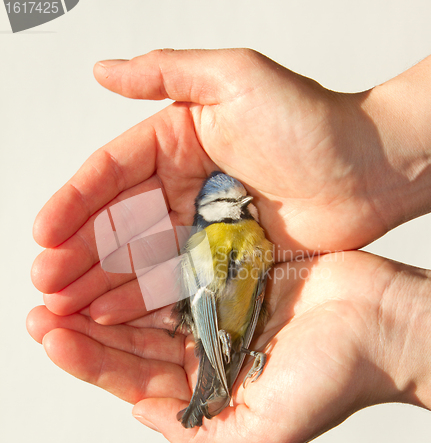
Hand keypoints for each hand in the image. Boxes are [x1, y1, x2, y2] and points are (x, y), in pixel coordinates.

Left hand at [27, 251, 430, 442]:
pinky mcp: (233, 273)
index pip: (135, 379)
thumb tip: (143, 416)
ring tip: (65, 281)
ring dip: (109, 294)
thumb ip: (201, 431)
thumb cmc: (337, 377)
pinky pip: (181, 268)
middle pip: (133, 340)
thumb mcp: (266, 428)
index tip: (52, 337)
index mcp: (211, 388)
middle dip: (85, 328)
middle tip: (42, 308)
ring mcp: (219, 307)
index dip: (91, 361)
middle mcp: (208, 348)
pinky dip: (150, 265)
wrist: (384, 323)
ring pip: (150, 302)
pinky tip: (120, 254)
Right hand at [31, 48, 430, 323]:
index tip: (44, 234)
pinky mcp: (224, 256)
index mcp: (176, 140)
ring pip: (141, 256)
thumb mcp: (236, 78)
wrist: (370, 168)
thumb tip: (104, 70)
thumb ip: (168, 74)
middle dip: (79, 254)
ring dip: (102, 282)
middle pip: (118, 222)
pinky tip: (114, 316)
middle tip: (46, 284)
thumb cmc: (311, 120)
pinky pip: (176, 280)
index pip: (112, 173)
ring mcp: (202, 223)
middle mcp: (183, 183)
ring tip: (67, 308)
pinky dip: (144, 299)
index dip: (74, 204)